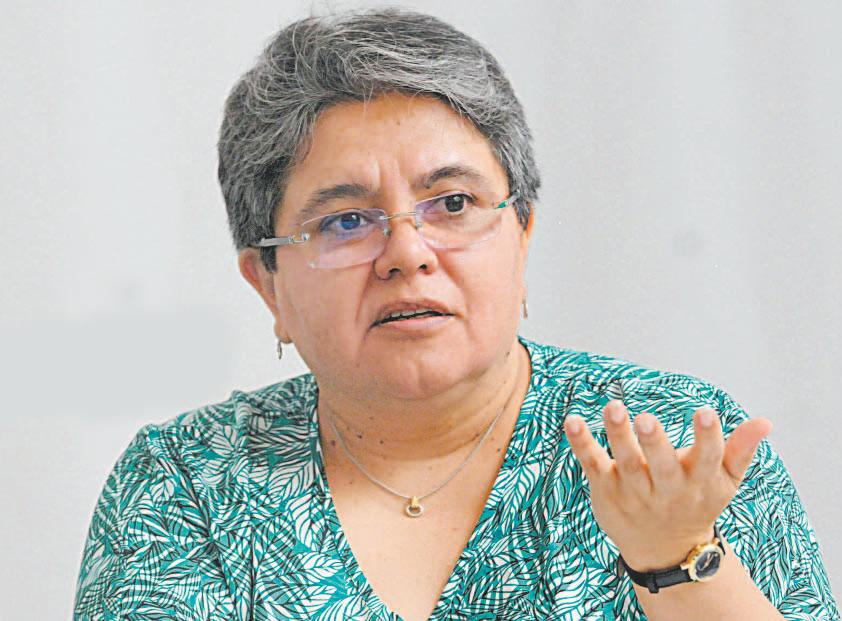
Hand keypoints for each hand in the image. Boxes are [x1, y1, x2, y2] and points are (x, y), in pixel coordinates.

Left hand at [563, 399, 771, 570]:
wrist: (664, 550)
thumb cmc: (696, 502)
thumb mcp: (724, 482)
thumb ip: (740, 450)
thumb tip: (764, 422)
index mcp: (699, 483)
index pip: (707, 459)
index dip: (707, 437)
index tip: (705, 413)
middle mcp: (666, 488)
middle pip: (661, 465)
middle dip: (654, 442)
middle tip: (645, 418)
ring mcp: (634, 490)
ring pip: (626, 462)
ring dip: (618, 435)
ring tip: (614, 407)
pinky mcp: (606, 488)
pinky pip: (592, 463)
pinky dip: (582, 443)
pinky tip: (573, 421)